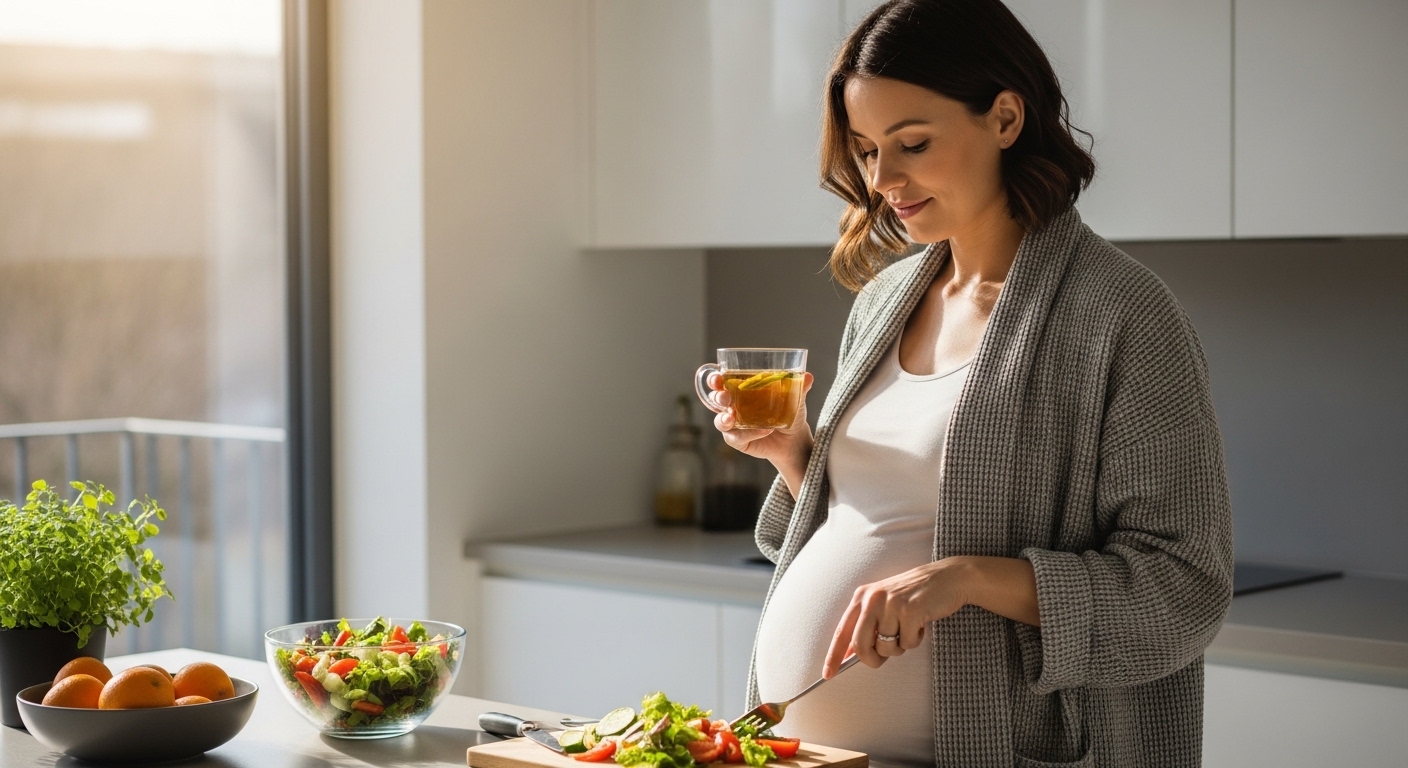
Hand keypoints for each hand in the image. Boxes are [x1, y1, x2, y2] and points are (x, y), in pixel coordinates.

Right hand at [700, 369, 813, 496]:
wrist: (794, 438)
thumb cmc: (789, 413)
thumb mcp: (795, 399)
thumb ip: (799, 387)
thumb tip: (808, 376)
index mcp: (741, 390)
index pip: (721, 382)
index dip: (715, 380)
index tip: (717, 378)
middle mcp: (733, 407)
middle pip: (716, 400)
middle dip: (718, 397)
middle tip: (726, 397)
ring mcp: (734, 425)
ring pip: (720, 422)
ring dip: (723, 419)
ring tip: (732, 418)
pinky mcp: (739, 441)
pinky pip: (736, 438)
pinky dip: (748, 434)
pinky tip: (764, 430)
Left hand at [821, 559, 970, 676]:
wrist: (947, 578)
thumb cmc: (913, 596)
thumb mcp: (884, 605)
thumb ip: (866, 626)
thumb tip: (849, 656)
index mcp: (862, 596)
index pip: (842, 631)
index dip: (833, 656)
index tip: (828, 674)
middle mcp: (873, 598)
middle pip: (860, 645)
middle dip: (871, 659)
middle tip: (883, 657)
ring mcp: (892, 604)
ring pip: (886, 648)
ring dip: (899, 647)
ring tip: (908, 628)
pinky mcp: (911, 610)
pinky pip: (908, 644)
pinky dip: (915, 640)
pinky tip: (920, 623)